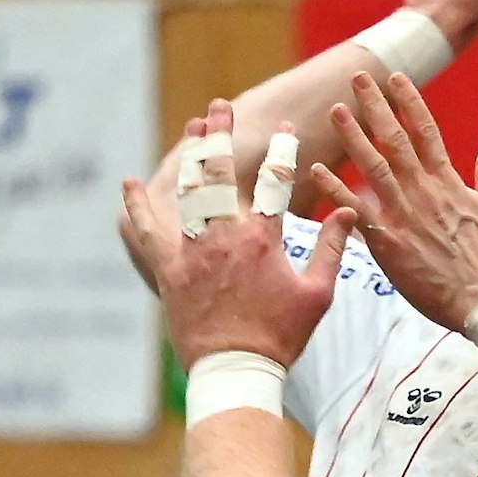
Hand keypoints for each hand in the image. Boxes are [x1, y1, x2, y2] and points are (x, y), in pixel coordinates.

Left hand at [121, 100, 356, 368]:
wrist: (236, 368)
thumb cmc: (281, 334)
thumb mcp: (318, 294)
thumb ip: (331, 248)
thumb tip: (348, 212)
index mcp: (264, 239)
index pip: (276, 182)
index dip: (283, 151)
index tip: (287, 129)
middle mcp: (224, 236)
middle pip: (221, 174)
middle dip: (221, 135)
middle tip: (220, 108)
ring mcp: (192, 250)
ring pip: (186, 192)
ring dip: (188, 157)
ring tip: (191, 128)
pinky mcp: (169, 270)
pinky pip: (147, 232)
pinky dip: (137, 207)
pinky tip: (129, 184)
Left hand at [310, 71, 477, 332]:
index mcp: (448, 182)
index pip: (426, 131)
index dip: (409, 102)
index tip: (394, 78)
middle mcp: (423, 192)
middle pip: (395, 140)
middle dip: (375, 106)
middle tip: (357, 78)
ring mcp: (404, 216)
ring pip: (372, 167)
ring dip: (352, 137)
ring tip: (336, 110)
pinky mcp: (388, 243)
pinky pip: (356, 211)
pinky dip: (335, 190)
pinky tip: (317, 169)